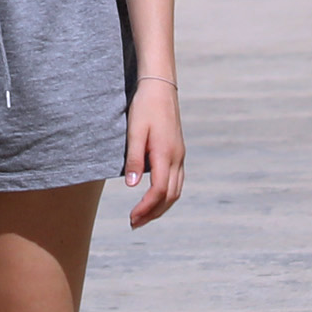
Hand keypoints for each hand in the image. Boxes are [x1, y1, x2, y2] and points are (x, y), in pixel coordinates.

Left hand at [124, 79, 184, 225]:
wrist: (160, 87)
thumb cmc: (144, 107)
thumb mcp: (134, 131)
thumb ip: (134, 159)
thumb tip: (133, 186)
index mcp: (165, 154)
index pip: (159, 191)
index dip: (146, 207)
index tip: (132, 217)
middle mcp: (177, 158)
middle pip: (170, 196)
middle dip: (153, 213)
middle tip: (134, 223)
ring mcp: (180, 155)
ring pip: (176, 191)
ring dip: (161, 207)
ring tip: (143, 217)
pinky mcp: (178, 152)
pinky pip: (177, 181)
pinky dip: (166, 195)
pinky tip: (154, 198)